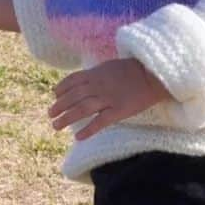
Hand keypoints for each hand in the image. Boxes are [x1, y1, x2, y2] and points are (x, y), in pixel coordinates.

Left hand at [49, 59, 170, 140]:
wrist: (154, 75)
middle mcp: (98, 86)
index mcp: (95, 73)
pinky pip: (100, 121)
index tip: (54, 96)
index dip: (61, 89)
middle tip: (50, 115)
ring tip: (56, 126)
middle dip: (59, 106)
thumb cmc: (133, 70)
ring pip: (82, 109)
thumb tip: (83, 80)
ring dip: (66, 118)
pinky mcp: (119, 111)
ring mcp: (108, 98)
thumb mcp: (110, 66)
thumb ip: (95, 74)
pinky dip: (88, 129)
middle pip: (73, 97)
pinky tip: (78, 137)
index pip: (72, 81)